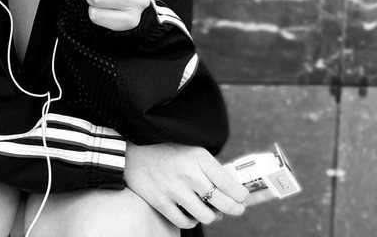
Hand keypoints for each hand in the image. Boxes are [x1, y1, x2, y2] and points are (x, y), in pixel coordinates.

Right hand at [124, 142, 248, 228]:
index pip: (229, 183)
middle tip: (236, 209)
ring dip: (212, 216)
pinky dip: (192, 221)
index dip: (241, 195)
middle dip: (235, 209)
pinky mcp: (161, 202)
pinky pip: (186, 222)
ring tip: (210, 210)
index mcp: (198, 157)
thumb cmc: (168, 154)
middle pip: (223, 202)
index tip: (243, 197)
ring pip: (207, 216)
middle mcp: (188, 173)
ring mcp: (174, 189)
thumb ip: (210, 170)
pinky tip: (191, 213)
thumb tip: (233, 193)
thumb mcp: (191, 153)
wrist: (133, 155)